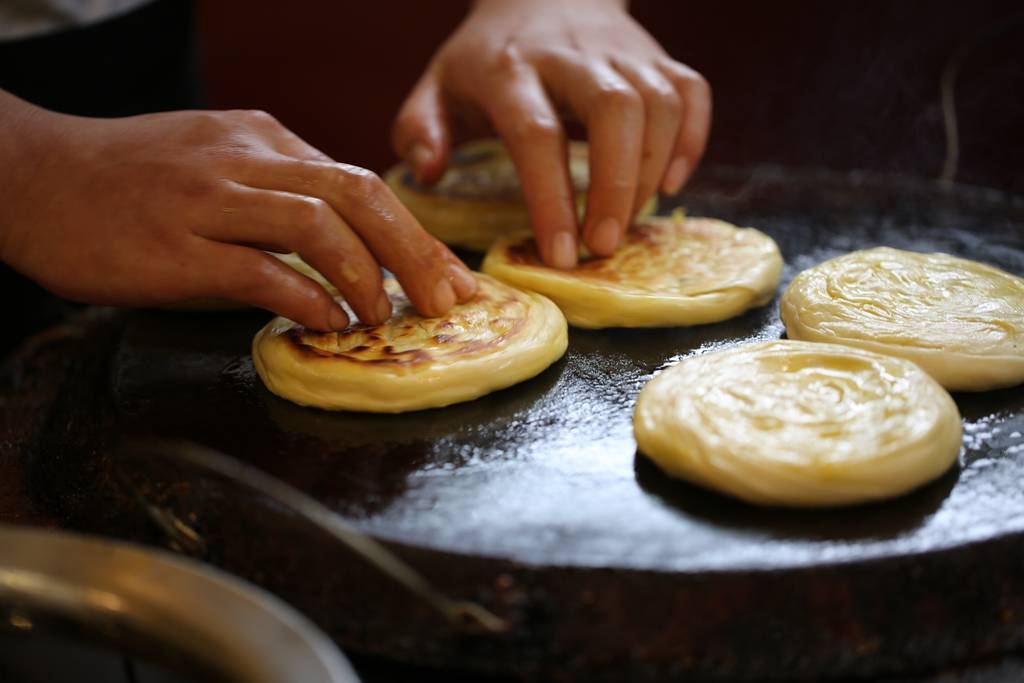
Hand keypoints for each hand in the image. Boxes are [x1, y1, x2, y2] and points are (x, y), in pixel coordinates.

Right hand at [0, 93, 475, 330]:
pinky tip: (327, 323)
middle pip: (357, 195)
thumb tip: (345, 240)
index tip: (450, 276)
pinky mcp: (175, 247)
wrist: (30, 176)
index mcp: (262, 139)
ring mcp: (209, 199)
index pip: (361, 182)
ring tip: (384, 318)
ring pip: (317, 225)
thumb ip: (277, 189)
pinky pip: (261, 270)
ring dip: (366, 275)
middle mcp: (244, 159)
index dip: (415, 233)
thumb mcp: (216, 160)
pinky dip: (307, 298)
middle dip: (415, 252)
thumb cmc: (127, 178)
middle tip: (446, 301)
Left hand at [393, 0, 710, 267]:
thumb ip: (420, 129)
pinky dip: (691, 141)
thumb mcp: (438, 86)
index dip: (552, 198)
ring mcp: (621, 51)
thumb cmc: (488, 59)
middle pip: (614, 110)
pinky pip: (692, 92)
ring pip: (658, 103)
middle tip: (604, 246)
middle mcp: (571, 54)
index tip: (560, 254)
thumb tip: (427, 172)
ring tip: (626, 224)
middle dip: (616, 186)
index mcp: (511, 67)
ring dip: (650, 172)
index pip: (537, 133)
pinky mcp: (657, 55)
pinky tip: (669, 184)